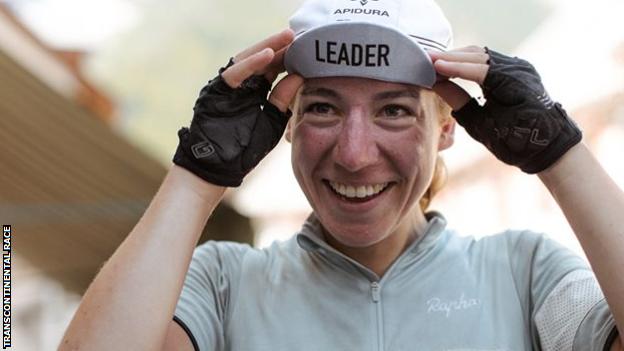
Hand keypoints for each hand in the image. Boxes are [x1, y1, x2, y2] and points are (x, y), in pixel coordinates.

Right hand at [173, 29, 303, 186]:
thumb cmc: (245, 149)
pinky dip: (251, 63)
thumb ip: (282, 100)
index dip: (289, 58)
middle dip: (279, 46)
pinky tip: (268, 54)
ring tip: (286, 38)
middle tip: (298, 35)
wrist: (220, 169)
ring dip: (266, 47)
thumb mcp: (271, 122)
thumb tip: (299, 76)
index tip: (307, 49)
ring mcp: (227, 87)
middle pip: (261, 60)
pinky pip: (234, 73)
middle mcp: (241, 85)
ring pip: (247, 59)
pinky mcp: (216, 91)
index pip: (273, 68)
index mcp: (255, 91)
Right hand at [429, 47, 581, 173]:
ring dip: (457, 57)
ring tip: (433, 61)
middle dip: (450, 57)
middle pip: (478, 56)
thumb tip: (436, 84)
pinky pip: (487, 60)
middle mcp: (518, 69)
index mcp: (513, 84)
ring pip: (481, 55)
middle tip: (425, 58)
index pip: (478, 68)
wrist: (546, 145)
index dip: (453, 66)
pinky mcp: (514, 69)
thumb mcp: (481, 126)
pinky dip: (467, 61)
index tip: (431, 65)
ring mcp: (518, 66)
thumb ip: (458, 102)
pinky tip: (451, 65)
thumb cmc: (514, 141)